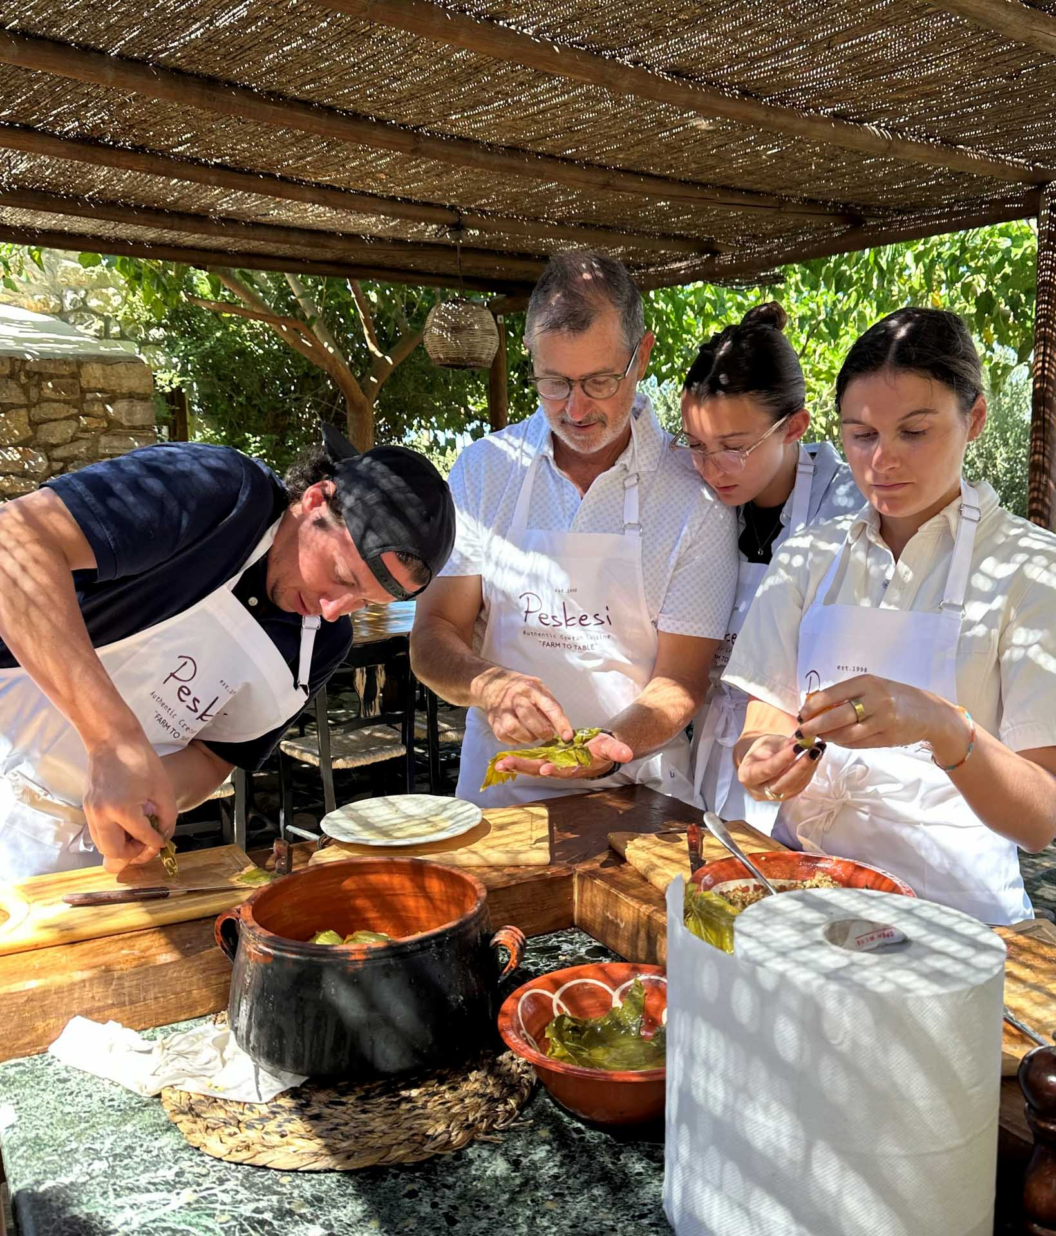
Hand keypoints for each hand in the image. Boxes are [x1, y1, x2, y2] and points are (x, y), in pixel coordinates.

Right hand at [83, 732, 177, 873]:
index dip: (155, 843)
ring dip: (121, 847)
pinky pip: (98, 833)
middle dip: (133, 853)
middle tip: (147, 843)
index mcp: (122, 809)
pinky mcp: (87, 808)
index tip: (161, 840)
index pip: (142, 840)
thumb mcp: (163, 789)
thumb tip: (162, 836)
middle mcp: (101, 815)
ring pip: (103, 846)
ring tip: (137, 835)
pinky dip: (112, 836)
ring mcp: (91, 812)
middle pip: (114, 854)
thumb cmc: (139, 759)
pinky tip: (127, 825)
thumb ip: (167, 818)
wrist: (112, 740)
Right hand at [476, 667, 573, 745]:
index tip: (568, 736)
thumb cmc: (522, 688)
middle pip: (528, 716)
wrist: (493, 683)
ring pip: (513, 728)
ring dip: (527, 737)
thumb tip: (561, 728)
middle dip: (541, 731)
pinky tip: (520, 737)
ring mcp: (502, 709)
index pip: (549, 706)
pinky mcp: (493, 720)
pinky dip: (514, 740)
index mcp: (532, 688)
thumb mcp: (538, 689)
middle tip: (548, 735)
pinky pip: (504, 735)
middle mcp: (516, 697)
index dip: (560, 722)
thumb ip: (549, 706)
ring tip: (533, 736)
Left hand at [493, 731, 634, 781]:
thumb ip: (617, 750)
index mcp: (576, 767)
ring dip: (516, 765)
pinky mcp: (545, 758)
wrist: (595, 751)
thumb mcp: (611, 747)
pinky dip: (516, 761)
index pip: (566, 770)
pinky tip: (501, 761)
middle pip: (541, 770)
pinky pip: (528, 761)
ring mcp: (551, 764)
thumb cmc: (602, 749)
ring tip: (499, 764)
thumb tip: (628, 753)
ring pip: (532, 767)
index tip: (546, 768)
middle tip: (508, 765)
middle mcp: (561, 769)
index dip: (557, 770)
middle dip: (525, 768)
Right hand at [738, 732, 825, 803]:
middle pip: (783, 782)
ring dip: (809, 768)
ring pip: (795, 785)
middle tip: (814, 750)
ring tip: (818, 750)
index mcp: (747, 776)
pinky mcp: (787, 796)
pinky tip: (816, 758)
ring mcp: (774, 797)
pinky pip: (800, 786)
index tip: (799, 746)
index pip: (768, 769)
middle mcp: (759, 791)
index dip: (784, 759)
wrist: (760, 760)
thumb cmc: (761, 749)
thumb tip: (801, 740)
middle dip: (801, 766)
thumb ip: (784, 744)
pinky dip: (810, 771)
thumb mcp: (768, 743)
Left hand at [796, 675, 957, 754]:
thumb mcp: (871, 688)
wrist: (929, 713)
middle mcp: (875, 699)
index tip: (801, 714)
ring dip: (828, 737)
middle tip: (802, 731)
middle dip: (814, 726)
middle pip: (835, 717)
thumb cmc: (894, 697)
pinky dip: (843, 743)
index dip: (811, 707)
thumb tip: (814, 706)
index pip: (830, 695)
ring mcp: (883, 719)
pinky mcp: (888, 737)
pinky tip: (837, 740)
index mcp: (867, 682)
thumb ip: (846, 695)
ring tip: (819, 736)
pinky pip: (858, 743)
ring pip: (845, 733)